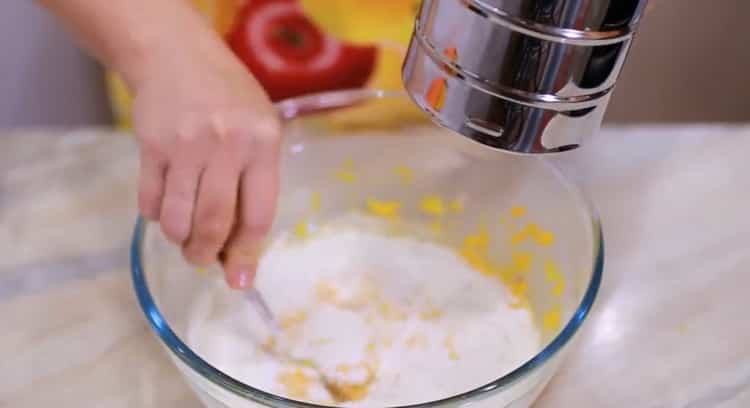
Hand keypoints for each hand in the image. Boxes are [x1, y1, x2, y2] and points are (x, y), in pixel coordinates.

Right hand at [132, 43, 280, 288]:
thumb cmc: (231, 101)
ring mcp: (186, 144)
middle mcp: (227, 145)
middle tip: (202, 260)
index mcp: (264, 144)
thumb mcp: (261, 131)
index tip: (240, 280)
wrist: (177, 57)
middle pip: (215, 222)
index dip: (247, 254)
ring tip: (185, 238)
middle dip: (207, 254)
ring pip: (179, 218)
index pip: (258, 215)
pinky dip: (157, 217)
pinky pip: (151, 202)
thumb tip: (240, 251)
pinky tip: (166, 209)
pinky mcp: (150, 145)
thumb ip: (255, 185)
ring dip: (181, 240)